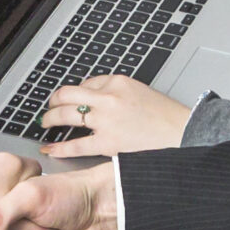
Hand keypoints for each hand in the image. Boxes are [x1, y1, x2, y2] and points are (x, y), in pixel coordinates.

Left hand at [36, 76, 193, 158]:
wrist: (184, 134)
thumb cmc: (167, 118)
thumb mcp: (141, 92)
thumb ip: (117, 93)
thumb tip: (95, 99)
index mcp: (118, 82)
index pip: (86, 83)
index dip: (76, 93)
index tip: (71, 99)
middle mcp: (109, 97)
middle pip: (68, 94)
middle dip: (54, 101)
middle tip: (50, 108)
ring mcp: (106, 120)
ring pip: (67, 115)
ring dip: (51, 119)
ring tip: (46, 123)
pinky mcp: (108, 143)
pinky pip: (76, 145)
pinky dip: (59, 147)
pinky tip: (50, 147)